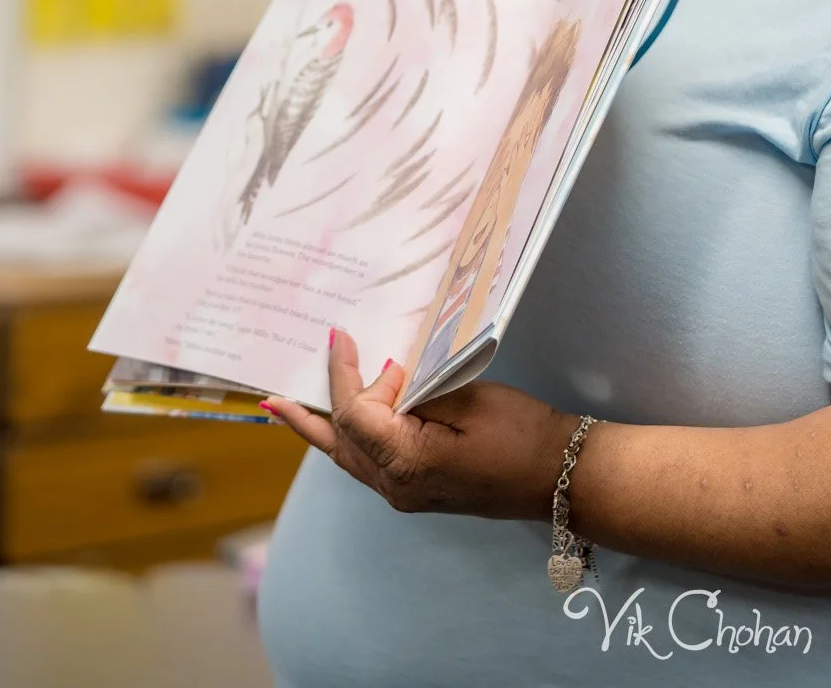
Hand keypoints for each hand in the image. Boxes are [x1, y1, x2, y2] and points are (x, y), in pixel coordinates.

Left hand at [264, 329, 575, 521]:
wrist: (560, 476)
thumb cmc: (523, 435)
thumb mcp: (469, 398)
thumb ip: (418, 388)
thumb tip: (389, 381)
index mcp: (405, 462)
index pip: (354, 413)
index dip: (343, 374)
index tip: (340, 337)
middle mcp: (395, 486)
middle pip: (337, 444)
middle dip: (304, 418)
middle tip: (270, 399)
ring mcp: (405, 493)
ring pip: (349, 459)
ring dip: (324, 430)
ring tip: (291, 411)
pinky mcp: (417, 491)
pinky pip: (370, 463)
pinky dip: (353, 439)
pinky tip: (349, 422)